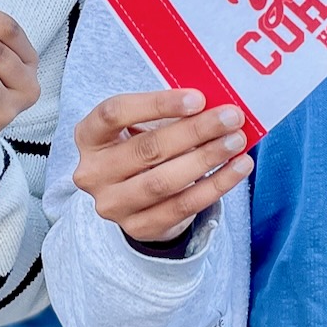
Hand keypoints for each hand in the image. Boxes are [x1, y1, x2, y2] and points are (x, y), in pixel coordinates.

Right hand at [73, 90, 251, 243]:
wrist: (132, 195)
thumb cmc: (139, 146)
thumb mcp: (140, 125)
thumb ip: (168, 113)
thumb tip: (214, 103)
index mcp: (88, 136)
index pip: (115, 113)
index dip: (157, 104)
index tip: (198, 98)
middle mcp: (92, 172)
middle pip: (147, 149)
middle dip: (195, 131)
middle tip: (231, 117)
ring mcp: (112, 204)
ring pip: (164, 181)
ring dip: (206, 159)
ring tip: (236, 141)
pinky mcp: (137, 228)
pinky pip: (182, 207)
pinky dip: (215, 186)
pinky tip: (238, 168)